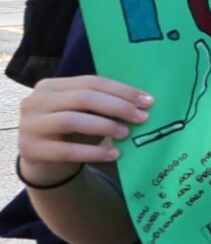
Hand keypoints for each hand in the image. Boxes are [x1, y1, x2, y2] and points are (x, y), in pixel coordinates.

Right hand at [18, 74, 153, 177]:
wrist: (44, 161)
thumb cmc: (71, 132)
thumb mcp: (85, 113)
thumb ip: (103, 104)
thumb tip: (143, 101)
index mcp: (50, 86)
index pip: (90, 82)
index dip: (121, 90)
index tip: (148, 101)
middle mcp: (35, 101)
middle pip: (82, 98)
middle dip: (117, 106)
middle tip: (142, 117)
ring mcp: (29, 125)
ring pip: (72, 120)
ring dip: (104, 126)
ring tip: (126, 133)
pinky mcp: (31, 149)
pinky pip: (67, 150)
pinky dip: (94, 152)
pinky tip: (114, 154)